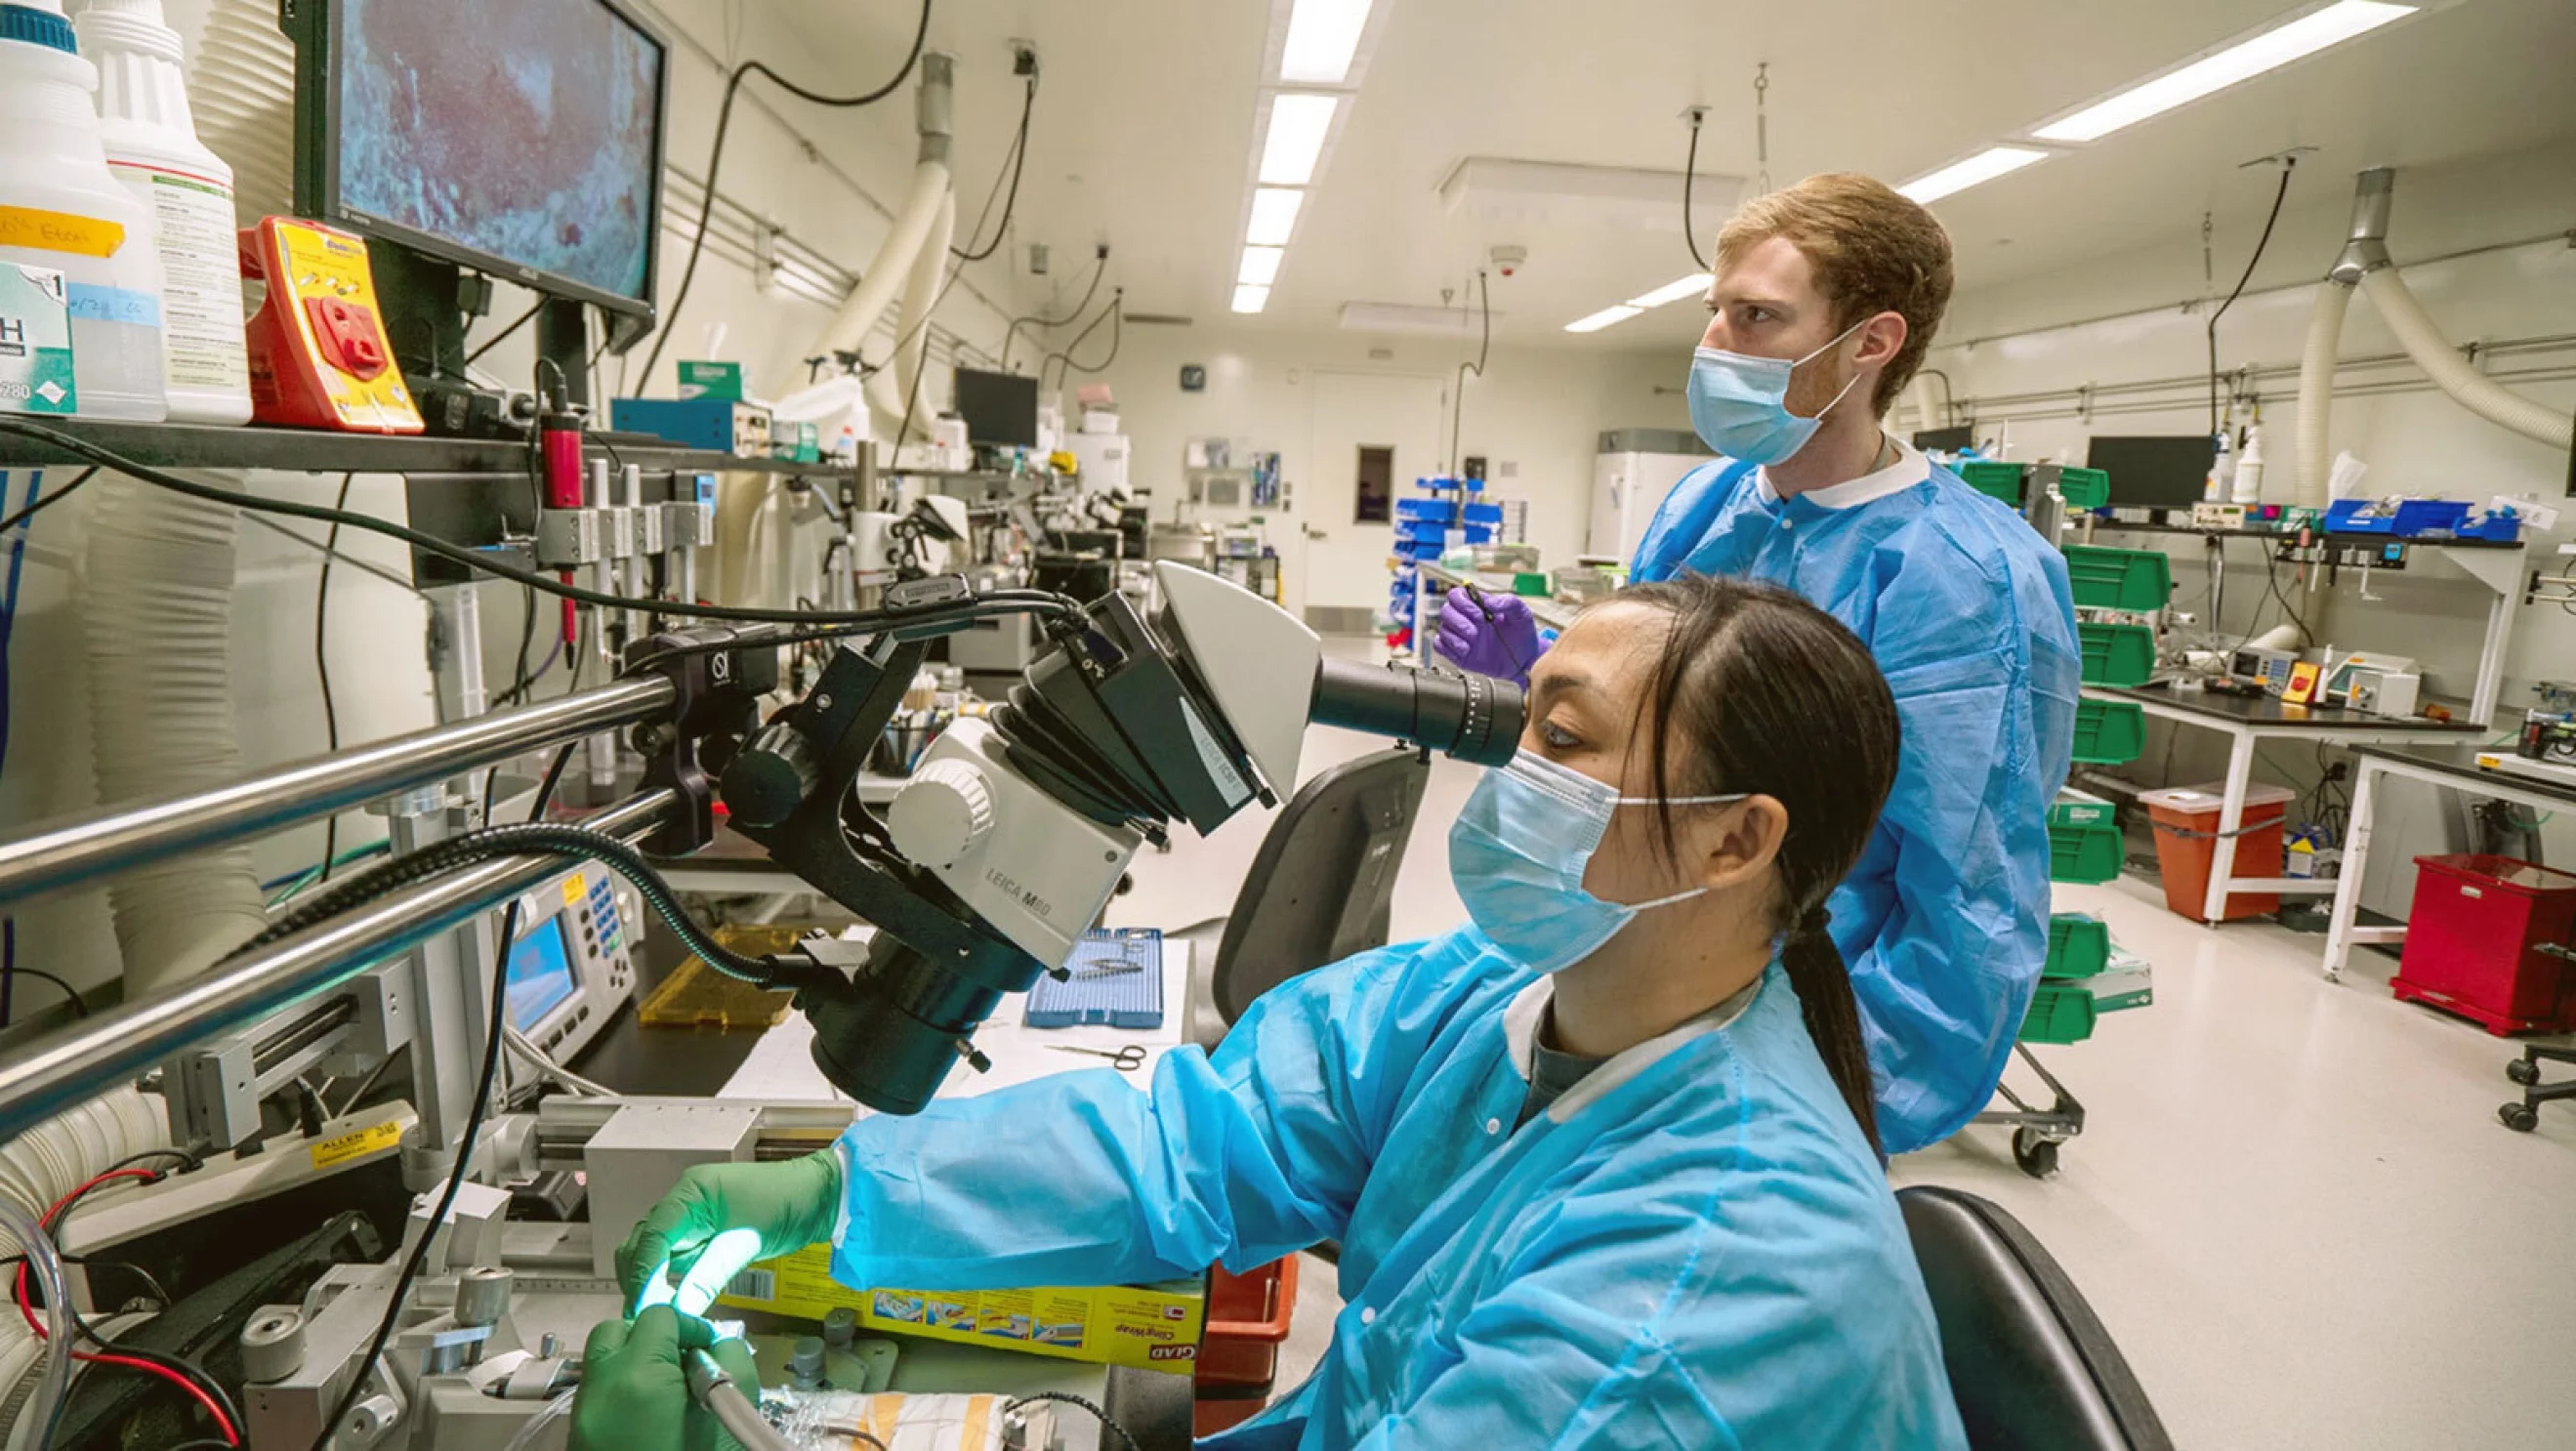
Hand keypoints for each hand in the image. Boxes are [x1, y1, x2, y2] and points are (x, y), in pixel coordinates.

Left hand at [568, 1306, 757, 1450]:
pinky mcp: (577, 1433)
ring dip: (634, 1360)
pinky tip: (648, 1416)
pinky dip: (621, 1388)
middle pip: (618, 1328)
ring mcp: (583, 1410)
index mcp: (640, 1373)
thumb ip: (733, 1365)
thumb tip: (718, 1346)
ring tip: (666, 1391)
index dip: (689, 1326)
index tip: (709, 1350)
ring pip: (602, 1358)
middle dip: (651, 1336)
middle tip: (682, 1363)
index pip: (660, 1316)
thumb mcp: (733, 1415)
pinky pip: (598, 1390)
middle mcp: (602, 1383)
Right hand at [617, 1151, 842, 1315]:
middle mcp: (681, 1201)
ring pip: (651, 1252)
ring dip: (648, 1282)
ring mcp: (687, 1216)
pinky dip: (665, 1279)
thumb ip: (707, 1278)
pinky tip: (669, 1304)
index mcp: (689, 1193)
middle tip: (645, 1319)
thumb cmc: (783, 1208)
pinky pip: (671, 1257)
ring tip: (654, 1316)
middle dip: (638, 1280)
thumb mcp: (744, 1244)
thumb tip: (676, 1315)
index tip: (640, 1309)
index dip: (643, 1274)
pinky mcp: (697, 1232)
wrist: (815, 1195)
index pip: (652, 1235)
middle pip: (642, 1243)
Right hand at [1434, 588, 1537, 686]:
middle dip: (1459, 621)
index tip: (1479, 613)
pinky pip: (1440, 647)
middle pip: (1445, 611)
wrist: (1525, 659)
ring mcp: (1461, 637)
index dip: (1463, 603)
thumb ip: (1507, 602)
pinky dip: (1449, 648)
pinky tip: (1466, 651)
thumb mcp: (1521, 613)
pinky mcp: (1458, 654)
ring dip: (1457, 636)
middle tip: (1477, 630)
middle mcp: (1466, 620)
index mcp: (1477, 606)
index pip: (1456, 595)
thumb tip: (1489, 601)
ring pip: (1442, 630)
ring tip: (1475, 641)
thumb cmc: (1522, 634)